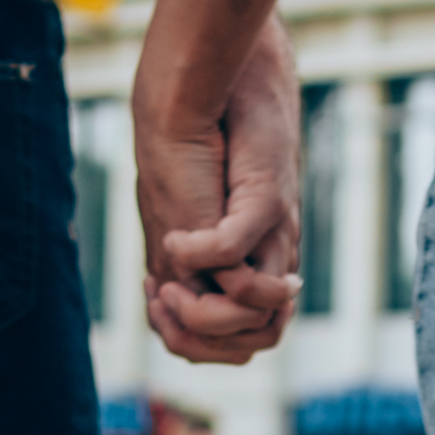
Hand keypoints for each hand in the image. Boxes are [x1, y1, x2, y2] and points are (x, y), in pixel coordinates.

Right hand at [131, 19, 301, 366]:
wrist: (201, 90)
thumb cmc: (188, 151)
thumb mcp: (180, 221)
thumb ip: (182, 266)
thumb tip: (166, 307)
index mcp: (252, 267)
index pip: (242, 344)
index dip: (196, 343)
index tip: (158, 302)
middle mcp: (271, 255)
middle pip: (258, 342)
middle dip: (203, 334)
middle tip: (166, 299)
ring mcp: (276, 230)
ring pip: (255, 311)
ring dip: (204, 308)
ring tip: (171, 279)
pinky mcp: (269, 198)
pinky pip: (236, 255)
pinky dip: (201, 254)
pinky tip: (177, 238)